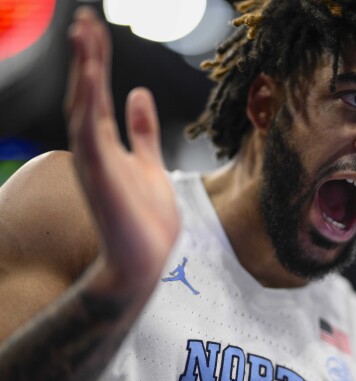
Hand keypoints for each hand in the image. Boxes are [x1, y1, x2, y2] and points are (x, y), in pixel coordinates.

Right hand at [65, 7, 179, 291]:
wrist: (145, 258)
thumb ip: (142, 131)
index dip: (96, 62)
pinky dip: (88, 103)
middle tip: (84, 19)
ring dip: (83, 70)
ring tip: (83, 33)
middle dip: (86, 56)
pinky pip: (90, 132)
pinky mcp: (100, 175)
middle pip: (87, 93)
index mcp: (107, 145)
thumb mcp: (149, 163)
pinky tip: (90, 76)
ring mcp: (94, 161)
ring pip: (83, 106)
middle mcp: (95, 149)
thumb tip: (139, 94)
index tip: (96, 29)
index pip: (98, 94)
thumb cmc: (146, 217)